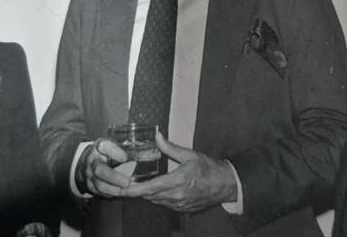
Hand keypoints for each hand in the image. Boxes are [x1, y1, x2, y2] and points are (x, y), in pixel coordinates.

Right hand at [78, 138, 131, 196]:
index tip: (125, 158)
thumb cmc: (107, 153)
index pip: (104, 147)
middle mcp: (92, 161)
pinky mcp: (91, 186)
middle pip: (100, 170)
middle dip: (114, 178)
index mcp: (99, 147)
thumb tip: (151, 155)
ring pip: (100, 185)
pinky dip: (113, 194)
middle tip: (127, 182)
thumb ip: (129, 150)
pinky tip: (123, 193)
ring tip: (127, 190)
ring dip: (115, 189)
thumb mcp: (115, 146)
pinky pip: (101, 193)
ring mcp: (90, 175)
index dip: (114, 152)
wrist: (89, 161)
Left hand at [119, 133, 237, 211]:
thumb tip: (157, 137)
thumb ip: (171, 148)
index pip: (150, 188)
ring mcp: (180, 204)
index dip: (133, 189)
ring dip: (145, 194)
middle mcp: (177, 195)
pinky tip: (152, 190)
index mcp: (178, 181)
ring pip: (155, 201)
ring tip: (133, 186)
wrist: (225, 184)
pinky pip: (164, 204)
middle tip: (121, 185)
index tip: (120, 188)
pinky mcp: (182, 209)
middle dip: (134, 192)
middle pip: (149, 196)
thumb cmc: (210, 168)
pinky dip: (156, 198)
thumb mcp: (190, 154)